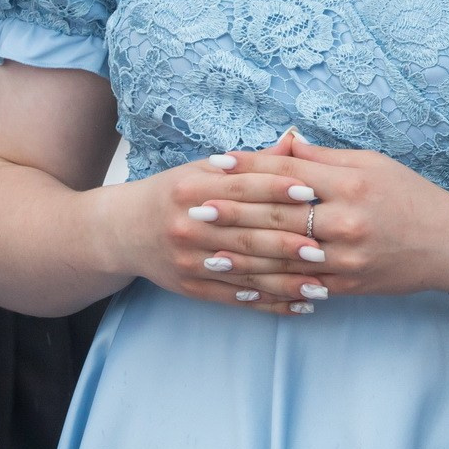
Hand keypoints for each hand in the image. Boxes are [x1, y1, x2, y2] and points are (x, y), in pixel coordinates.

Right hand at [97, 154, 335, 315]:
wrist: (123, 231)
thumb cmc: (173, 194)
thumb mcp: (201, 170)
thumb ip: (250, 163)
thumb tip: (294, 143)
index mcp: (191, 189)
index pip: (241, 189)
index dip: (276, 189)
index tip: (311, 192)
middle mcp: (189, 226)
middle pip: (246, 233)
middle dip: (288, 240)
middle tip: (325, 245)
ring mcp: (189, 261)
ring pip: (246, 271)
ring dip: (286, 280)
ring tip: (322, 283)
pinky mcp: (192, 288)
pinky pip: (236, 297)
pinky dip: (269, 302)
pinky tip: (298, 304)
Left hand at [215, 130, 448, 299]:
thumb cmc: (410, 195)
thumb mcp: (371, 163)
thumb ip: (324, 158)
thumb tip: (284, 144)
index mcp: (348, 183)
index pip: (287, 173)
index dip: (248, 168)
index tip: (215, 164)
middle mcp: (345, 220)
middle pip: (277, 216)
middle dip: (232, 213)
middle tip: (194, 210)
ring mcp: (346, 256)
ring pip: (283, 257)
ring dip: (241, 255)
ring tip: (207, 252)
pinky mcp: (349, 284)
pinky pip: (301, 288)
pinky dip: (271, 288)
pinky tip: (244, 287)